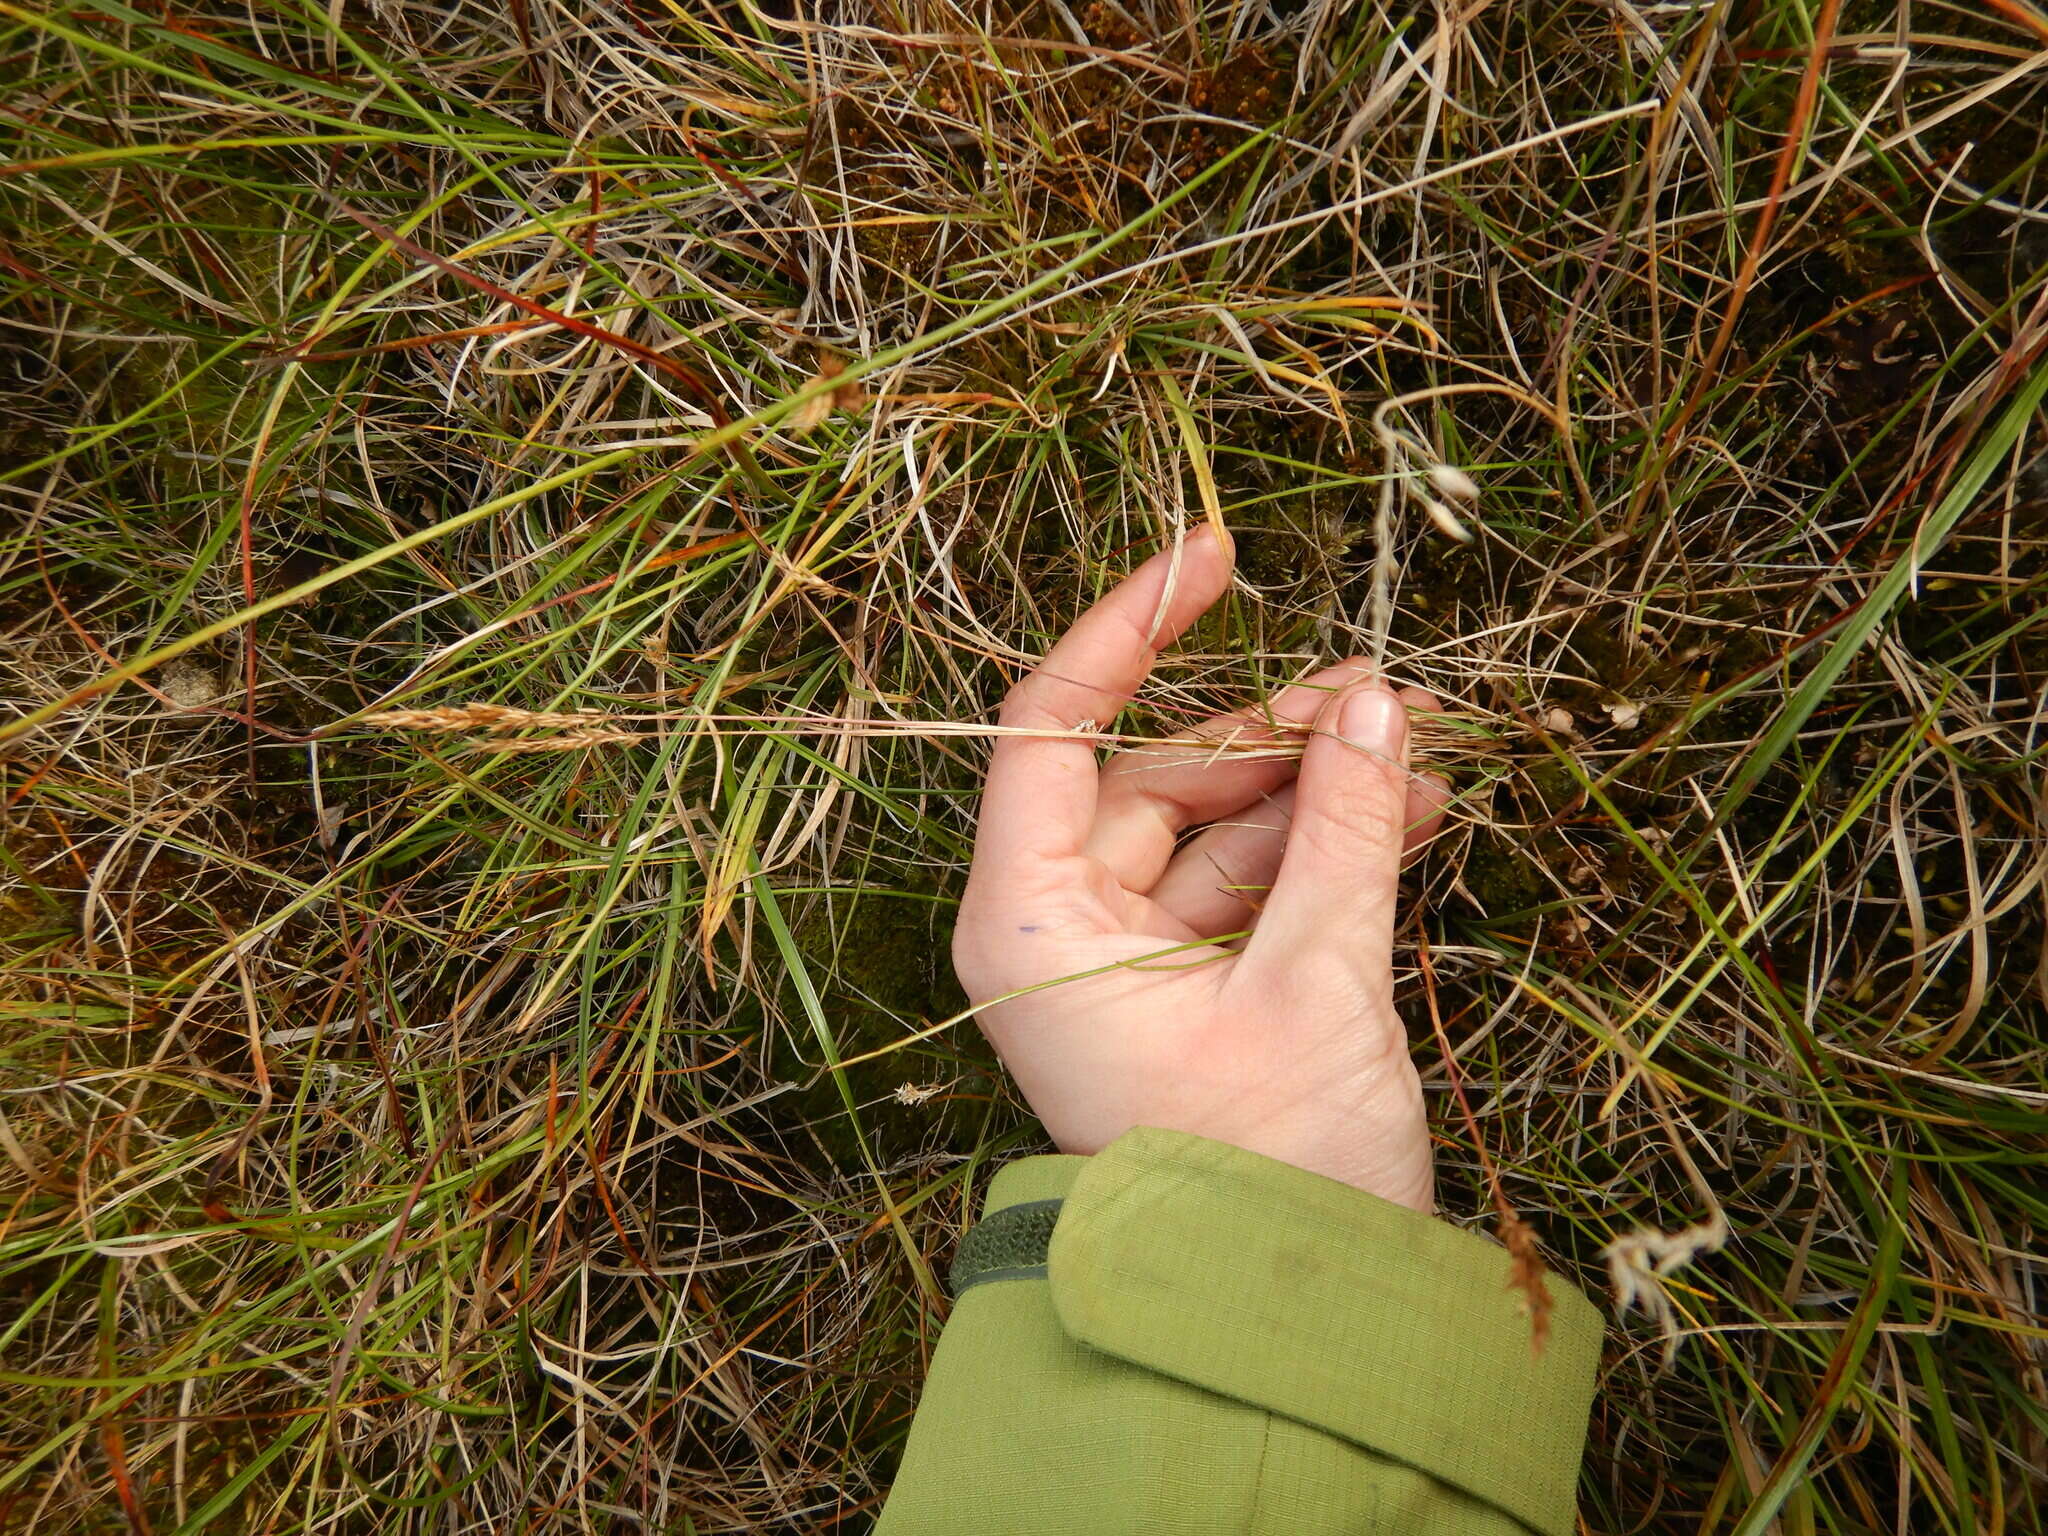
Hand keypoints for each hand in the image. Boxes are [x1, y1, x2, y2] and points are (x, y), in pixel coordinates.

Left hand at [952, 529, 1448, 1210]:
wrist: (1286, 1330)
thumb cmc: (1260, 1175)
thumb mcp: (1314, 980)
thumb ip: (1341, 829)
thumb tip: (1375, 702)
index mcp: (1028, 920)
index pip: (1050, 727)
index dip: (1129, 628)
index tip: (1213, 555)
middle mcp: (1059, 933)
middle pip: (1154, 774)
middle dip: (1271, 729)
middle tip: (1382, 691)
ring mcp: (1123, 964)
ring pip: (1213, 828)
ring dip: (1313, 786)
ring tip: (1421, 742)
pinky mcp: (1186, 993)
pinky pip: (1249, 887)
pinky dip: (1321, 848)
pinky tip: (1412, 806)